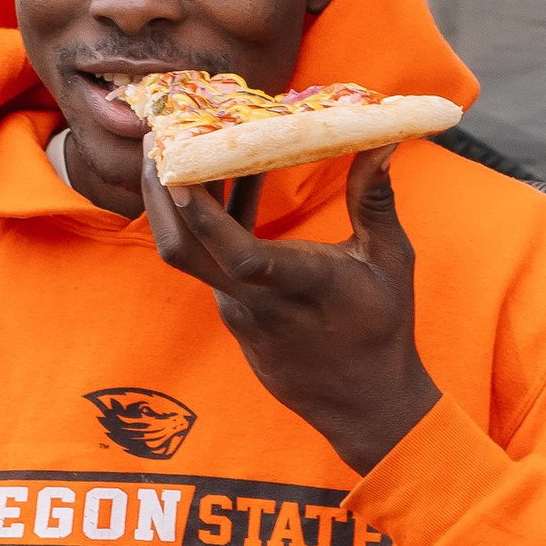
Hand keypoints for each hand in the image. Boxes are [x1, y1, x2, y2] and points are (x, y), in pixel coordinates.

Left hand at [139, 145, 439, 475]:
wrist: (364, 403)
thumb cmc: (383, 330)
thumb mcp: (390, 261)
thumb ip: (374, 201)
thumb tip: (383, 143)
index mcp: (300, 287)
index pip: (241, 256)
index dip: (204, 217)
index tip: (179, 175)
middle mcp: (256, 303)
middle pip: (183, 252)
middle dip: (160, 195)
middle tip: (154, 142)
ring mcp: (238, 313)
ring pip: (191, 255)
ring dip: (178, 205)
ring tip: (177, 152)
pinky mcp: (234, 317)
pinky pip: (210, 263)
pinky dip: (208, 222)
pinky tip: (223, 182)